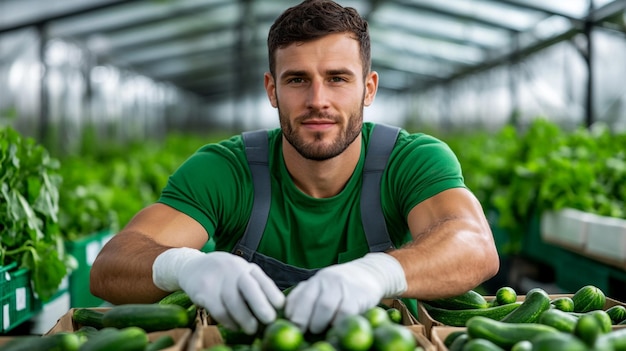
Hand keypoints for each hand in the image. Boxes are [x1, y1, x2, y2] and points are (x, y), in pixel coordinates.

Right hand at [153, 248, 284, 333]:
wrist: (191, 266)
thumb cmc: (223, 275)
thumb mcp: (240, 272)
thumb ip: (255, 285)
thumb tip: (276, 307)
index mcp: (246, 267)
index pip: (262, 280)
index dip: (273, 293)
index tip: (280, 307)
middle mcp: (233, 269)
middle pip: (249, 287)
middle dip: (261, 305)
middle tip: (269, 320)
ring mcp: (217, 279)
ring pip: (233, 302)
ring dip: (244, 319)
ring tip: (251, 329)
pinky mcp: (203, 290)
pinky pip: (219, 310)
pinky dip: (228, 321)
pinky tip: (234, 326)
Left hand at [284, 253, 406, 332]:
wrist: (370, 273)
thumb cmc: (341, 286)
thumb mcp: (322, 286)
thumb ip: (305, 296)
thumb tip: (286, 313)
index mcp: (316, 280)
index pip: (299, 297)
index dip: (293, 315)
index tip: (294, 327)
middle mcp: (328, 280)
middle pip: (310, 302)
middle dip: (304, 321)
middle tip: (305, 331)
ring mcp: (343, 286)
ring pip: (326, 307)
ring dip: (320, 323)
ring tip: (320, 330)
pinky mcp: (358, 295)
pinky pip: (345, 312)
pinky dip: (338, 323)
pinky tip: (336, 327)